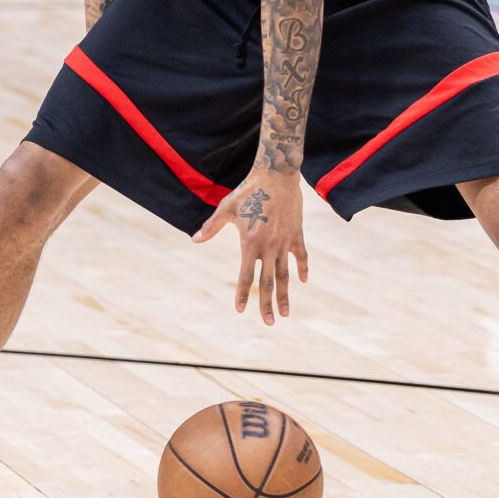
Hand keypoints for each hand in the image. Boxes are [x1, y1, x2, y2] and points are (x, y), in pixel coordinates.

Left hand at [193, 168, 309, 324]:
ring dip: (286, 294)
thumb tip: (195, 239)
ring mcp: (285, 241)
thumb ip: (212, 227)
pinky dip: (303, 268)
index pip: (246, 276)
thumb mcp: (226, 208)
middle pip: (268, 282)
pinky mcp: (296, 233)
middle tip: (269, 322)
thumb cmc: (249, 190)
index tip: (240, 310)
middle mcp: (269, 246)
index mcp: (250, 243)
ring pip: (285, 274)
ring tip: (286, 313)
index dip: (243, 294)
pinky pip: (301, 255)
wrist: (276, 174)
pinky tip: (304, 280)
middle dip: (268, 304)